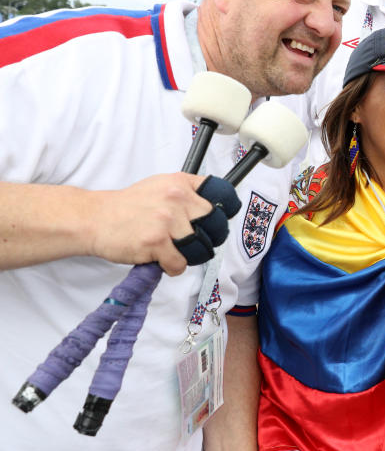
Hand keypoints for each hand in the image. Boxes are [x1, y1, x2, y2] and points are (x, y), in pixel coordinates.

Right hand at [86, 173, 214, 275]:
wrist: (94, 218)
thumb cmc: (127, 206)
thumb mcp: (160, 186)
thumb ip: (186, 193)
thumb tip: (212, 209)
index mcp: (180, 183)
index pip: (221, 197)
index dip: (223, 214)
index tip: (216, 223)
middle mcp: (177, 198)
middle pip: (214, 226)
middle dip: (207, 238)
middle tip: (191, 243)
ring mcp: (167, 220)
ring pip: (200, 248)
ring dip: (189, 255)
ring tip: (174, 251)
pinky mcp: (156, 241)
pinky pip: (180, 263)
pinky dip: (173, 267)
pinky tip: (161, 260)